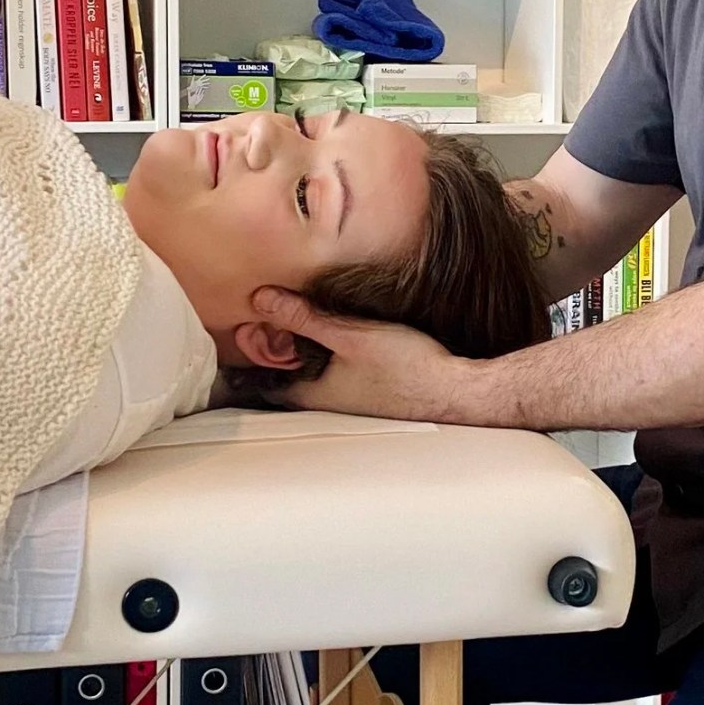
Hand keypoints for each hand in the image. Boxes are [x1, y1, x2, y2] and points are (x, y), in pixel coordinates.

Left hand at [250, 286, 474, 420]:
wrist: (457, 392)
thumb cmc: (407, 368)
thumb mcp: (350, 336)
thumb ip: (305, 318)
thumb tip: (262, 300)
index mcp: (315, 395)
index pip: (268, 383)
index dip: (254, 361)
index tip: (246, 338)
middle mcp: (330, 405)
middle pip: (291, 380)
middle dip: (279, 356)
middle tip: (269, 327)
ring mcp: (354, 403)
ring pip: (317, 378)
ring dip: (306, 357)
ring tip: (300, 327)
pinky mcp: (376, 395)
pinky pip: (341, 377)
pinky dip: (332, 360)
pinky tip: (342, 341)